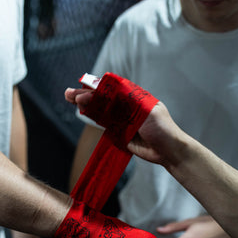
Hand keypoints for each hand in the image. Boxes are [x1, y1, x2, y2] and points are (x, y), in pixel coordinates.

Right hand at [65, 87, 184, 168]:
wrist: (167, 151)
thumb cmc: (162, 128)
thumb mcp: (147, 112)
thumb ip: (127, 105)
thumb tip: (107, 97)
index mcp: (135, 97)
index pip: (112, 88)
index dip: (97, 87)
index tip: (84, 87)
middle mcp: (127, 105)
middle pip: (103, 97)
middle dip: (86, 94)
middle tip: (69, 93)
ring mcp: (122, 119)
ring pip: (100, 109)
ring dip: (86, 104)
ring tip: (69, 99)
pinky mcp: (119, 132)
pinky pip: (103, 122)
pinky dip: (92, 116)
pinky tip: (82, 111)